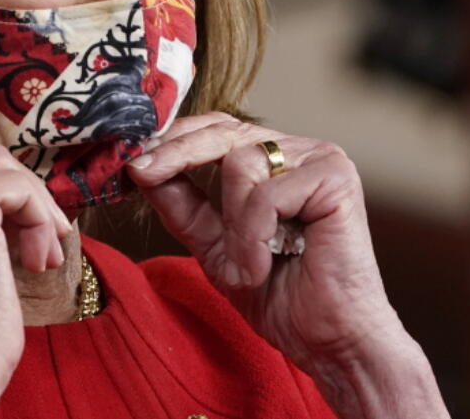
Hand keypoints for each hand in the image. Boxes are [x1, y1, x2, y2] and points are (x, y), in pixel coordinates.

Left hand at [127, 112, 399, 365]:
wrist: (329, 341)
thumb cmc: (283, 297)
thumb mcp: (214, 246)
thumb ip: (183, 204)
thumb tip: (141, 166)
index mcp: (278, 160)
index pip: (219, 128)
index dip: (175, 139)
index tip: (133, 160)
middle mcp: (302, 150)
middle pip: (224, 130)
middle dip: (177, 154)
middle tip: (141, 172)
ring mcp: (323, 158)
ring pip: (240, 161)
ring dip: (231, 226)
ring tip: (249, 266)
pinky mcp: (335, 177)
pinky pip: (265, 193)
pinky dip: (252, 237)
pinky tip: (266, 266)